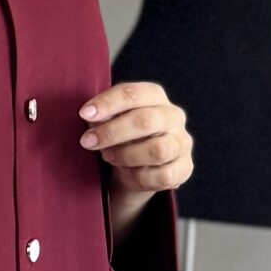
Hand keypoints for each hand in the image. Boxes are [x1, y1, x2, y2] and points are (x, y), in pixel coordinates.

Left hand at [78, 82, 192, 201]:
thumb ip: (102, 116)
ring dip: (126, 155)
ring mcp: (181, 142)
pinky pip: (162, 176)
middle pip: (145, 121)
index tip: (85, 114)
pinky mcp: (185, 167)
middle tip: (88, 141)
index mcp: (155, 97)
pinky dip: (140, 177)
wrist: (139, 169)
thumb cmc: (123, 138)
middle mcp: (173, 116)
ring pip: (156, 150)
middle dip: (112, 132)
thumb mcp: (110, 122)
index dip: (108, 103)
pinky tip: (128, 174)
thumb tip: (91, 116)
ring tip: (109, 157)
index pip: (133, 93)